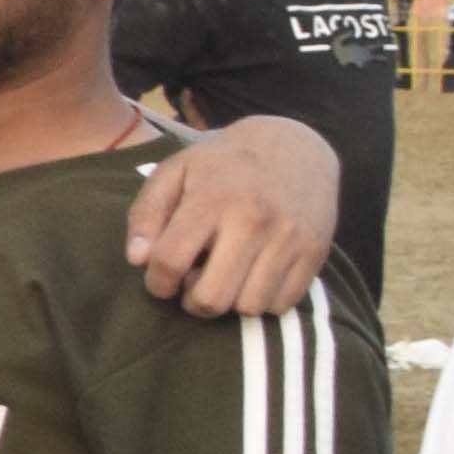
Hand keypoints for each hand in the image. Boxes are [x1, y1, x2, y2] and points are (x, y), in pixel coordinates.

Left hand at [122, 115, 337, 316]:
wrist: (295, 145)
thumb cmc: (223, 163)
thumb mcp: (175, 173)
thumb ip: (146, 215)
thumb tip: (138, 260)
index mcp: (212, 199)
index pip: (169, 262)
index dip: (156, 282)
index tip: (160, 279)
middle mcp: (253, 221)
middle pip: (211, 299)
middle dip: (191, 302)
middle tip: (192, 283)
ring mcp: (289, 239)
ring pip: (248, 308)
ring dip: (229, 303)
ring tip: (224, 277)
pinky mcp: (315, 252)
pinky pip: (283, 305)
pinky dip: (262, 301)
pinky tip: (253, 277)